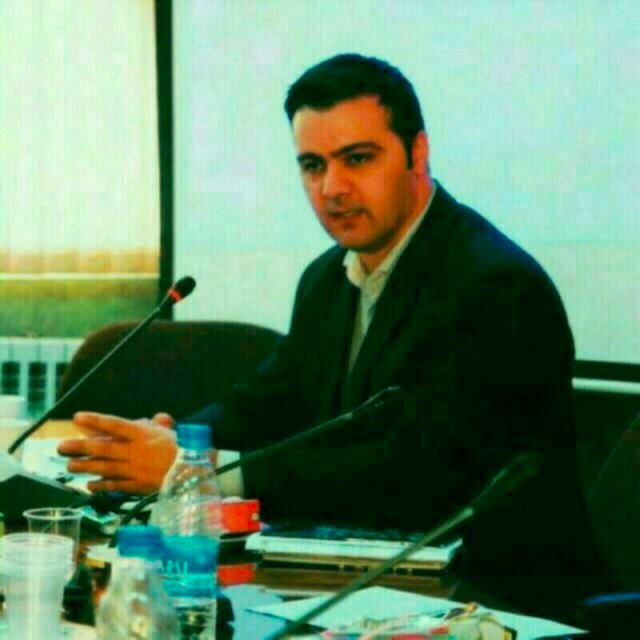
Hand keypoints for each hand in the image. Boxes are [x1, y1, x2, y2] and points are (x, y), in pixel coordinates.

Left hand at [57, 411, 177, 493]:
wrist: (191, 471)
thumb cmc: (180, 448)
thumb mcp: (167, 430)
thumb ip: (154, 423)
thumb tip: (152, 418)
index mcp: (142, 434)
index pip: (114, 424)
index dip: (95, 420)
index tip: (77, 418)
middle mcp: (135, 451)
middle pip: (102, 447)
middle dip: (80, 447)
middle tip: (61, 447)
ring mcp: (134, 469)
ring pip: (104, 467)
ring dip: (84, 467)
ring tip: (70, 466)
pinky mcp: (136, 485)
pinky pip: (114, 485)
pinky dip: (100, 485)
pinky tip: (89, 485)